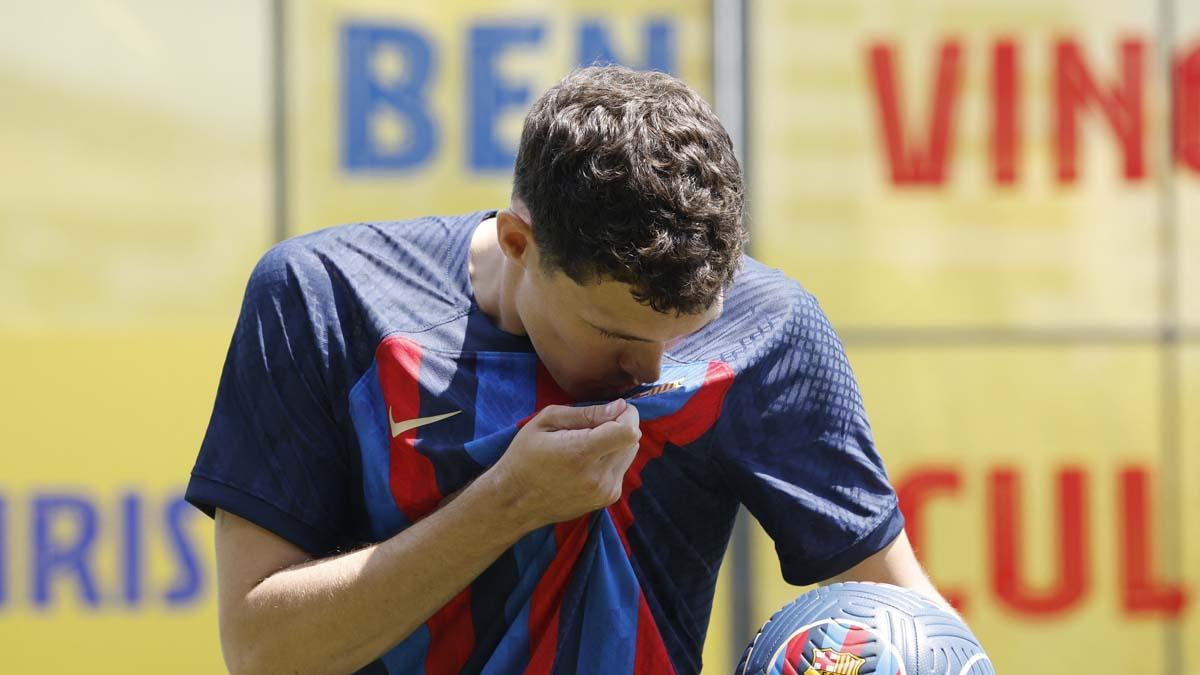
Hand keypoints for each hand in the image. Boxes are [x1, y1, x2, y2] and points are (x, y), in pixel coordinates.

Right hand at [489, 398, 640, 528]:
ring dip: (617, 442)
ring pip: (630, 453)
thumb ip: (585, 413)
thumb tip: (620, 406)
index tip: (612, 410)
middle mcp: (597, 476)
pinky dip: (611, 458)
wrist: (514, 501)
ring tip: (587, 444)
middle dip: (621, 425)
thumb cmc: (524, 456)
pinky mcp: (607, 499)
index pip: (628, 431)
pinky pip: (621, 468)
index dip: (626, 415)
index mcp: (580, 453)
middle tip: (593, 425)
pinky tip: (587, 461)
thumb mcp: (545, 422)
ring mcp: (604, 491)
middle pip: (633, 440)